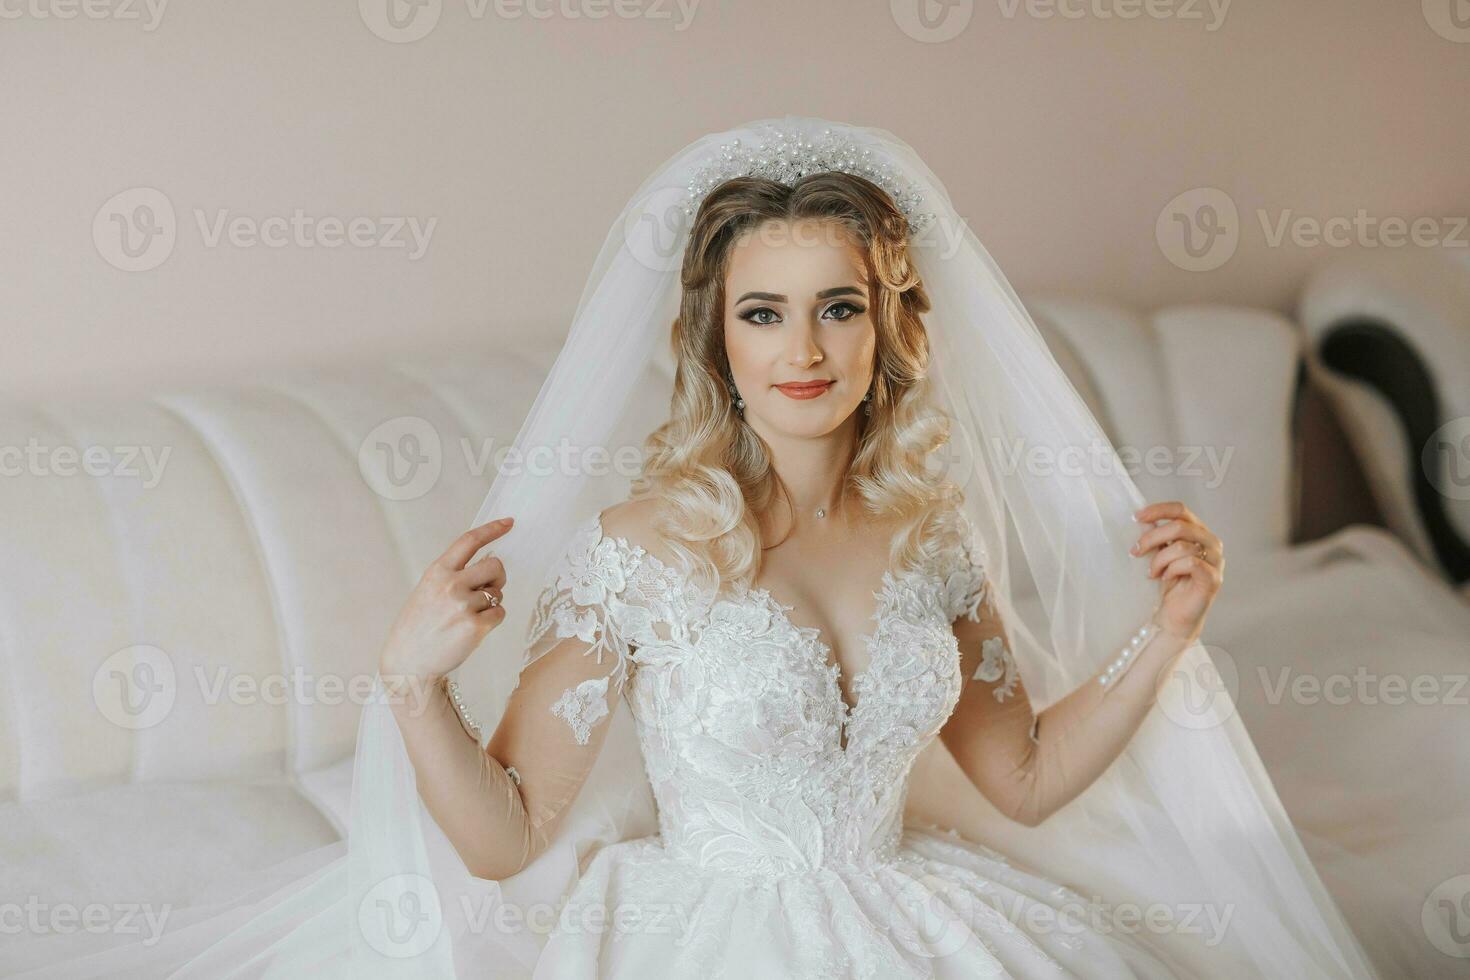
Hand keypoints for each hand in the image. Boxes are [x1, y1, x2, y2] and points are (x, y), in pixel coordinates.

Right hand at [378, 517, 514, 691]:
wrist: (408, 662)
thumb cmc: (419, 626)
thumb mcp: (428, 590)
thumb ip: (453, 576)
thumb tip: (488, 566)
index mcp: (438, 571)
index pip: (469, 541)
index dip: (492, 529)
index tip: (509, 522)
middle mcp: (451, 584)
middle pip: (495, 565)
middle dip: (498, 576)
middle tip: (488, 590)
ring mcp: (464, 605)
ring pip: (498, 593)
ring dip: (491, 603)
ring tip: (468, 616)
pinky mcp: (476, 626)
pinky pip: (500, 613)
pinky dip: (492, 620)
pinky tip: (473, 629)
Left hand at [1129, 501, 1223, 643]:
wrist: (1174, 616)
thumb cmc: (1167, 584)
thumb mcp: (1159, 554)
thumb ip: (1156, 536)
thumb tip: (1141, 519)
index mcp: (1199, 532)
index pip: (1181, 510)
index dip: (1158, 510)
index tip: (1136, 517)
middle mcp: (1211, 543)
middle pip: (1179, 526)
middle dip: (1152, 538)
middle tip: (1135, 552)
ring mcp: (1216, 560)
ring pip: (1181, 546)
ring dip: (1159, 559)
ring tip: (1153, 572)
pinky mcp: (1214, 578)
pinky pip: (1190, 563)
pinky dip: (1172, 569)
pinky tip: (1166, 578)